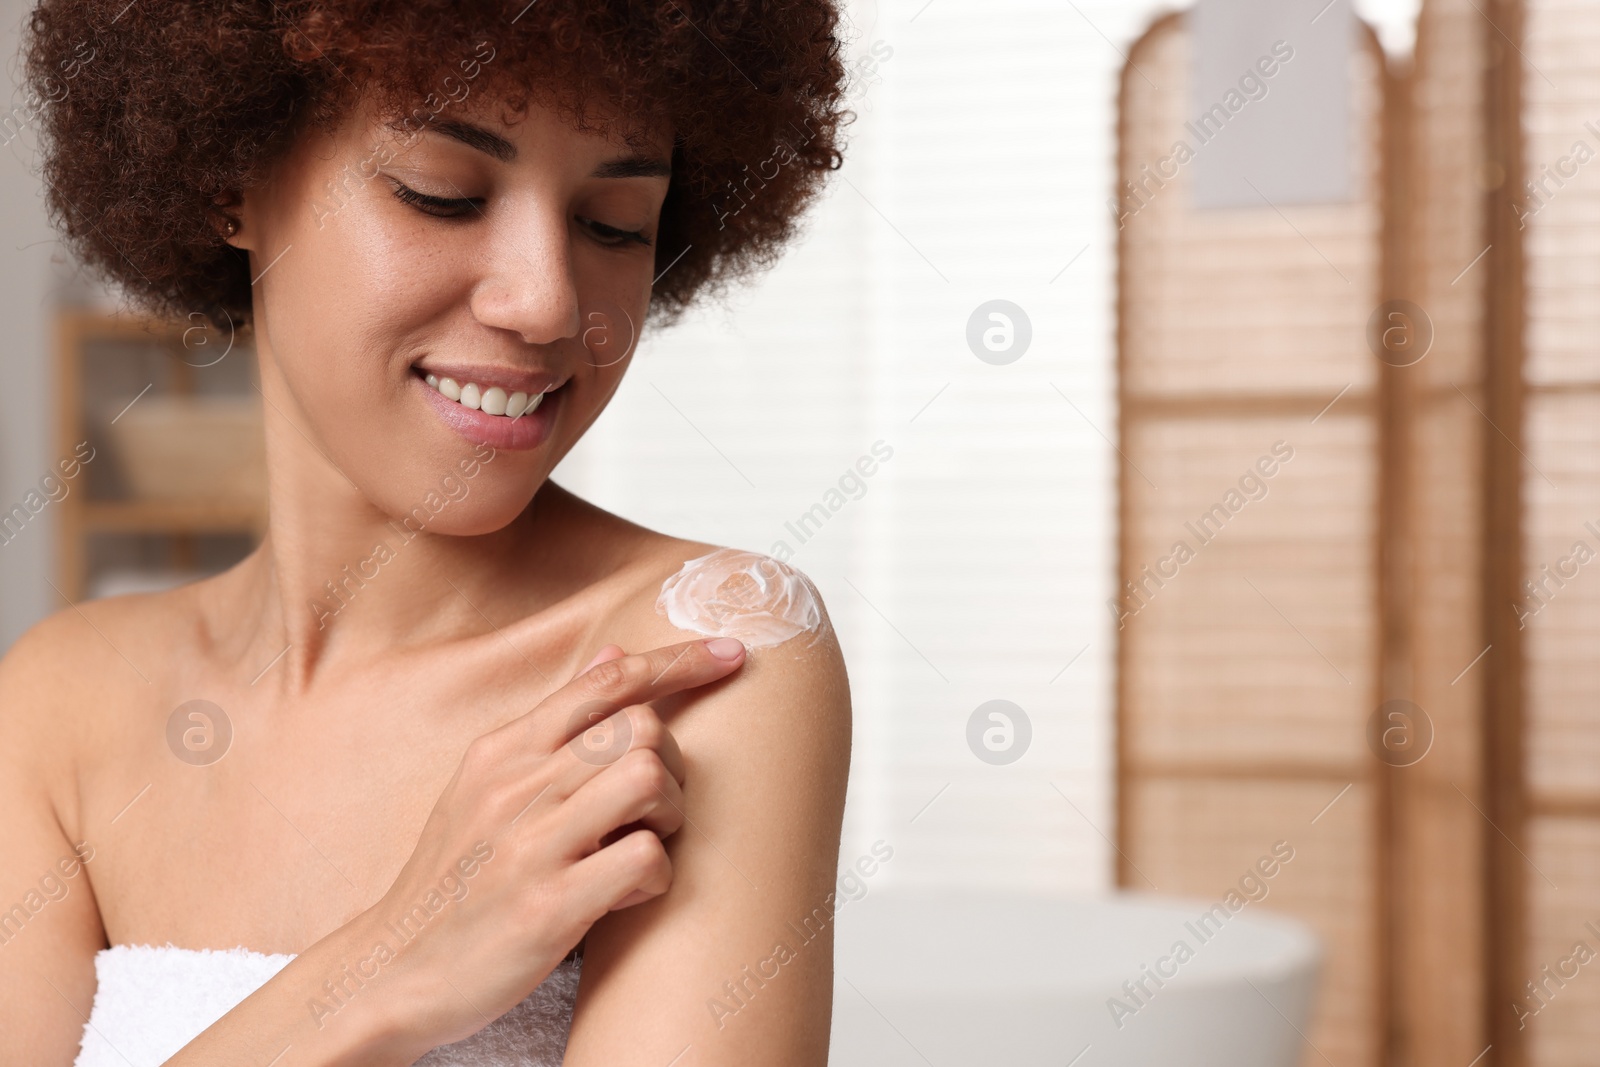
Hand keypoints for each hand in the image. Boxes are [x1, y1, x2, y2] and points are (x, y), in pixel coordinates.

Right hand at [357, 637, 746, 1051]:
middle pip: (641, 727)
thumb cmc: (457, 878)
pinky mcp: (548, 907)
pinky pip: (642, 857)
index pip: (605, 682)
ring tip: (643, 846)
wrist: (393, 970)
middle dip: (674, 765)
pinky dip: (655, 876)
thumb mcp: (485, 786)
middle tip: (657, 810)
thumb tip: (614, 655)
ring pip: (648, 779)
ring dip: (670, 816)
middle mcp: (516, 786)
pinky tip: (625, 894)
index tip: (731, 655)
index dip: (678, 661)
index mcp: (503, 751)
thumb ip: (553, 725)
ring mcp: (531, 845)